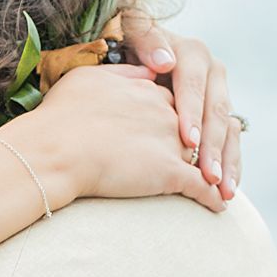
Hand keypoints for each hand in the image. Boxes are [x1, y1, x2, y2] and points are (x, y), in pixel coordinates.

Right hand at [17, 62, 228, 213]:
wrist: (55, 149)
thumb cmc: (60, 117)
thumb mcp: (89, 78)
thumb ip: (123, 72)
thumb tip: (146, 69)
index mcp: (149, 90)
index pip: (177, 102)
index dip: (180, 120)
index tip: (182, 134)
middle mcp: (166, 111)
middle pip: (196, 128)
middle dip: (206, 145)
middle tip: (211, 163)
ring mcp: (171, 141)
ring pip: (204, 157)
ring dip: (215, 172)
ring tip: (221, 188)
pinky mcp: (170, 172)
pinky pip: (201, 187)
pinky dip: (212, 198)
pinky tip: (218, 207)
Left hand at [121, 15, 241, 200]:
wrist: (131, 63)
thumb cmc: (124, 53)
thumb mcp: (131, 37)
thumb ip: (146, 42)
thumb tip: (164, 61)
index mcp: (192, 54)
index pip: (195, 86)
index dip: (192, 114)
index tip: (187, 141)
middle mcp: (212, 73)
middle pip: (216, 112)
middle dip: (213, 146)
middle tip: (209, 175)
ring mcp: (218, 96)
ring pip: (229, 129)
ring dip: (228, 161)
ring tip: (224, 190)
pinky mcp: (218, 118)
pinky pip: (229, 143)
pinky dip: (229, 166)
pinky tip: (225, 190)